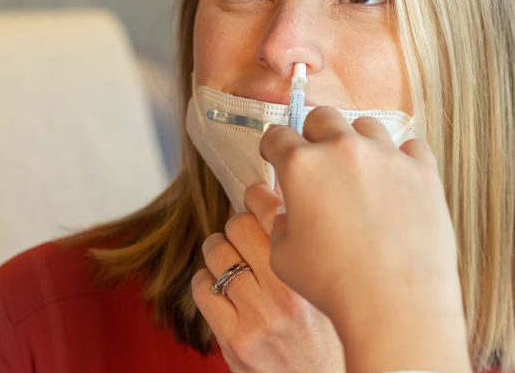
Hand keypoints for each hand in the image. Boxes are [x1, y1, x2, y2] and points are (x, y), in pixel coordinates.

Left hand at [191, 183, 343, 372]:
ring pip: (216, 252)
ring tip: (232, 265)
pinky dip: (205, 283)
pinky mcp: (235, 340)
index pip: (271, 210)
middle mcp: (286, 295)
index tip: (256, 197)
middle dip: (235, 227)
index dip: (258, 196)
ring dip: (218, 253)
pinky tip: (222, 291)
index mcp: (313, 273)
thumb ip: (303, 240)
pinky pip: (201, 288)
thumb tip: (275, 189)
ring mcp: (258, 318)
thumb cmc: (328, 335)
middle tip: (244, 240)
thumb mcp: (326, 284)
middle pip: (237, 225)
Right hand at [260, 106, 471, 372]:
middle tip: (316, 161)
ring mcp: (386, 156)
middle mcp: (342, 150)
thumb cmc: (334, 284)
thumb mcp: (283, 255)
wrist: (394, 306)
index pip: (277, 136)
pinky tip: (395, 180)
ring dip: (356, 142)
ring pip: (366, 126)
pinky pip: (411, 147)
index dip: (272, 146)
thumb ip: (281, 223)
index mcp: (301, 166)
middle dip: (313, 135)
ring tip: (358, 170)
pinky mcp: (422, 172)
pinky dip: (401, 158)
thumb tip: (293, 214)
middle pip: (322, 117)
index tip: (275, 154)